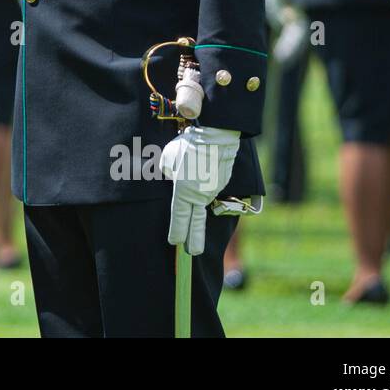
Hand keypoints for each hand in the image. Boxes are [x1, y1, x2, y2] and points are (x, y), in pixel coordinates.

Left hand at [160, 124, 239, 255]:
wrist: (216, 136)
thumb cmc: (187, 146)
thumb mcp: (167, 158)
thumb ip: (167, 171)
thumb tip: (172, 176)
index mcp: (183, 193)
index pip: (178, 218)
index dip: (176, 231)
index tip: (174, 242)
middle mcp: (200, 196)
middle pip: (196, 223)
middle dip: (194, 239)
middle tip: (193, 252)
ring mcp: (213, 190)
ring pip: (202, 198)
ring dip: (196, 196)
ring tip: (192, 177)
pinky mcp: (223, 183)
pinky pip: (210, 187)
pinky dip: (205, 184)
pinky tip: (202, 169)